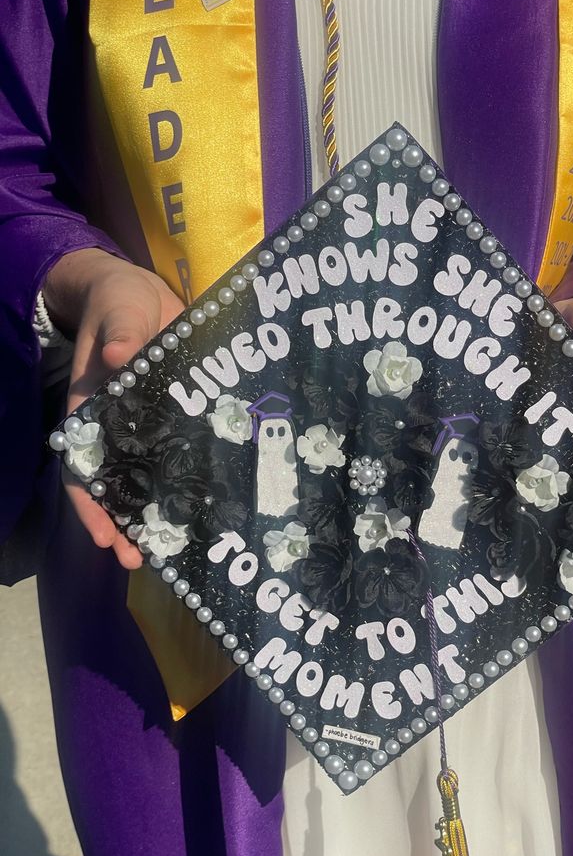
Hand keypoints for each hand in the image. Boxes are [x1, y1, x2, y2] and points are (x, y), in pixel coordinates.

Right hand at [45, 248, 184, 567]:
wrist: (145, 295)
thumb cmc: (120, 303)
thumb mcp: (120, 310)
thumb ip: (123, 329)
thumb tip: (123, 351)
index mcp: (93, 410)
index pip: (84, 465)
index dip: (91, 504)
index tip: (102, 536)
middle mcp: (117, 428)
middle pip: (116, 484)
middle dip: (124, 523)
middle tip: (137, 560)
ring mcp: (147, 428)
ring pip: (148, 480)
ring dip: (156, 514)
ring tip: (170, 551)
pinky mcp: (177, 421)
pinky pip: (179, 458)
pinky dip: (185, 484)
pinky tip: (205, 509)